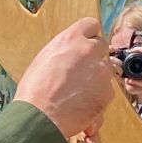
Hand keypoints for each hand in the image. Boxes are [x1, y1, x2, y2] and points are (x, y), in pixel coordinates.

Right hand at [15, 18, 115, 139]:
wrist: (40, 117)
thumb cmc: (34, 91)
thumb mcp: (44, 60)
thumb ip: (64, 52)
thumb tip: (71, 55)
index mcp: (71, 38)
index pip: (91, 24)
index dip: (89, 35)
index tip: (86, 43)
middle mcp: (89, 50)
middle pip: (101, 46)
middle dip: (94, 57)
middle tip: (81, 71)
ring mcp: (101, 72)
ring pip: (104, 71)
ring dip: (95, 80)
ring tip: (76, 95)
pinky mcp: (107, 92)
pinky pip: (105, 92)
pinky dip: (97, 99)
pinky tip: (81, 107)